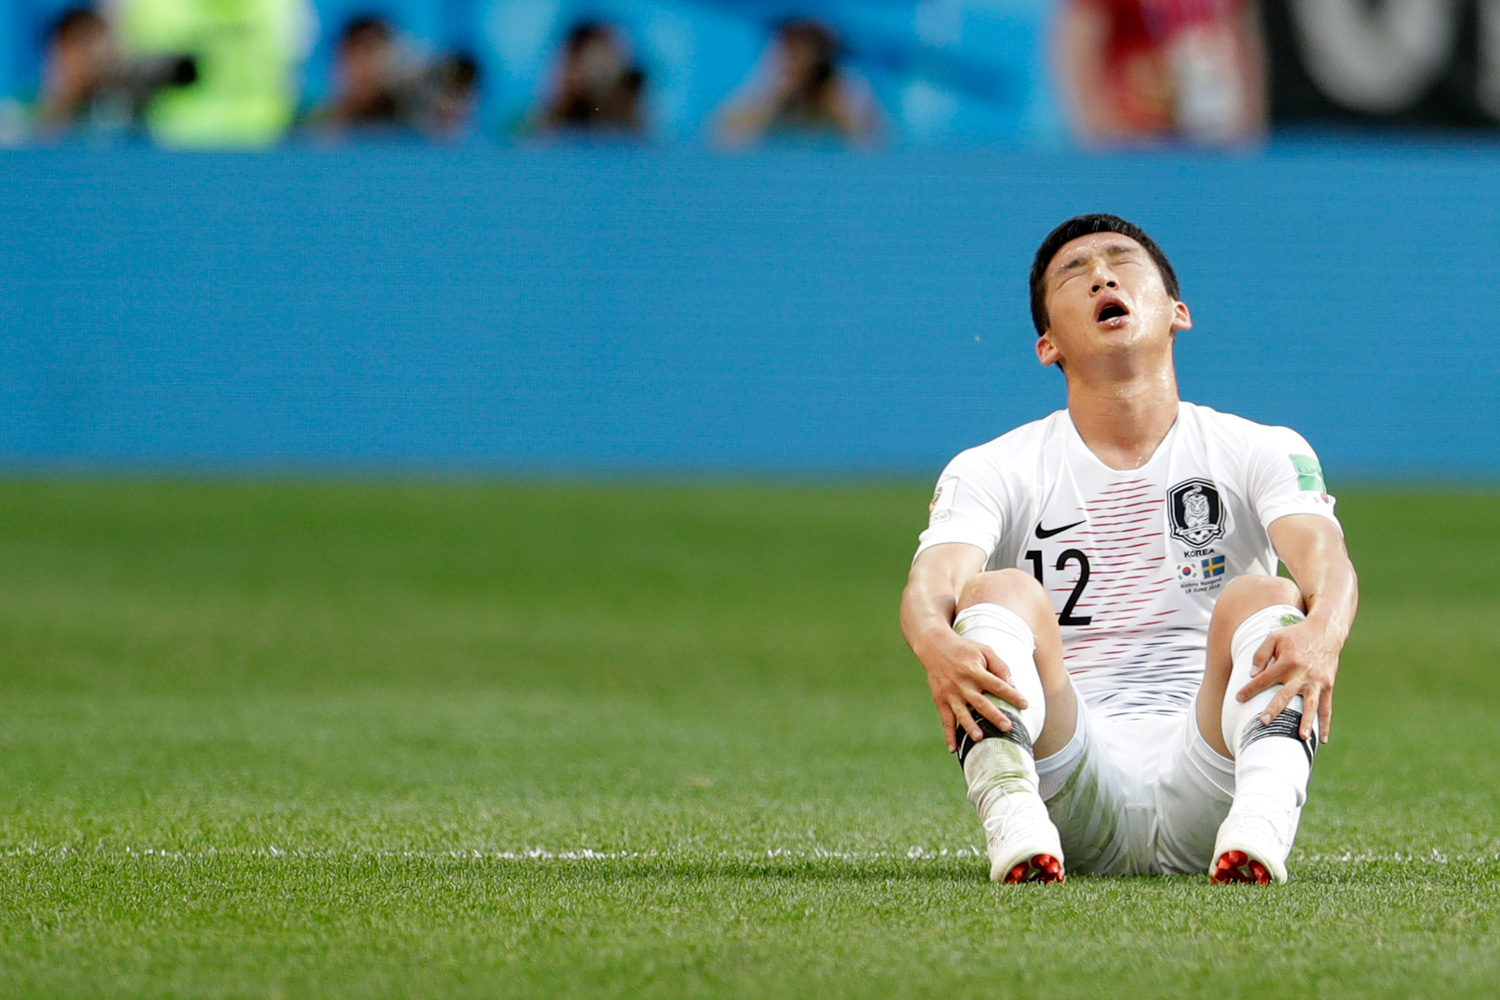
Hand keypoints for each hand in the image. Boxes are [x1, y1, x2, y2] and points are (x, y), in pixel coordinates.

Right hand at [915, 628, 1030, 753]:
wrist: (934, 646)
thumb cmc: (964, 649)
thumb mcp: (984, 651)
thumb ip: (999, 666)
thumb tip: (1012, 684)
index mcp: (975, 670)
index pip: (997, 684)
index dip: (1012, 694)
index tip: (1025, 704)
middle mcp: (962, 683)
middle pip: (980, 702)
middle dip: (994, 715)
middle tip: (1007, 726)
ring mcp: (950, 694)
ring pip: (961, 713)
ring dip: (970, 726)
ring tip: (979, 738)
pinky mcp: (940, 700)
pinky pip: (945, 720)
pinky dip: (948, 735)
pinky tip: (953, 750)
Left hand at [1236, 618, 1340, 742]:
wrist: (1325, 631)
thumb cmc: (1295, 635)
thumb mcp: (1274, 637)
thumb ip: (1261, 655)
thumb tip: (1252, 675)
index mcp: (1287, 662)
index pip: (1264, 679)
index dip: (1250, 689)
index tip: (1239, 698)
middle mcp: (1302, 674)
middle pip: (1286, 695)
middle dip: (1274, 710)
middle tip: (1263, 722)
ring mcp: (1317, 682)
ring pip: (1311, 705)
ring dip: (1306, 722)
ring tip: (1302, 738)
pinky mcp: (1328, 686)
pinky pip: (1326, 708)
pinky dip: (1325, 724)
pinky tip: (1322, 740)